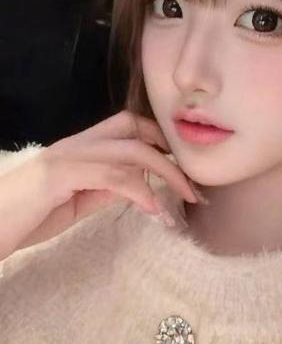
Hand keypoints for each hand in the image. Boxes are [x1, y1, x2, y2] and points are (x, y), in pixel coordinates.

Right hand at [0, 110, 197, 260]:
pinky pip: (111, 176)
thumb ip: (104, 190)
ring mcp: (65, 157)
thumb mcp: (74, 204)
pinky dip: (140, 191)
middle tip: (193, 187)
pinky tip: (154, 209)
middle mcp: (73, 144)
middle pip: (134, 131)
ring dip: (165, 174)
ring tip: (185, 198)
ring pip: (129, 152)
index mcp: (77, 147)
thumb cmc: (25, 218)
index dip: (157, 138)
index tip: (181, 164)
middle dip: (170, 156)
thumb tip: (139, 186)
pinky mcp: (58, 176)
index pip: (126, 125)